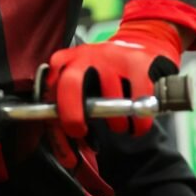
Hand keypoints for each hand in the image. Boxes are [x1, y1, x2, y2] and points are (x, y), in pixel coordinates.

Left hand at [47, 19, 182, 140]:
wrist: (143, 39)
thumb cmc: (108, 71)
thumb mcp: (84, 83)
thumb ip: (72, 113)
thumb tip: (69, 155)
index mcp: (66, 61)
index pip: (52, 93)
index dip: (56, 124)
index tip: (69, 143)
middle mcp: (86, 55)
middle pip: (70, 84)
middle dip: (72, 115)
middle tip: (80, 132)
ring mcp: (112, 56)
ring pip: (110, 99)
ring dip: (116, 124)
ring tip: (120, 126)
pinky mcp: (138, 61)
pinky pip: (138, 99)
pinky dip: (139, 120)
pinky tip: (138, 124)